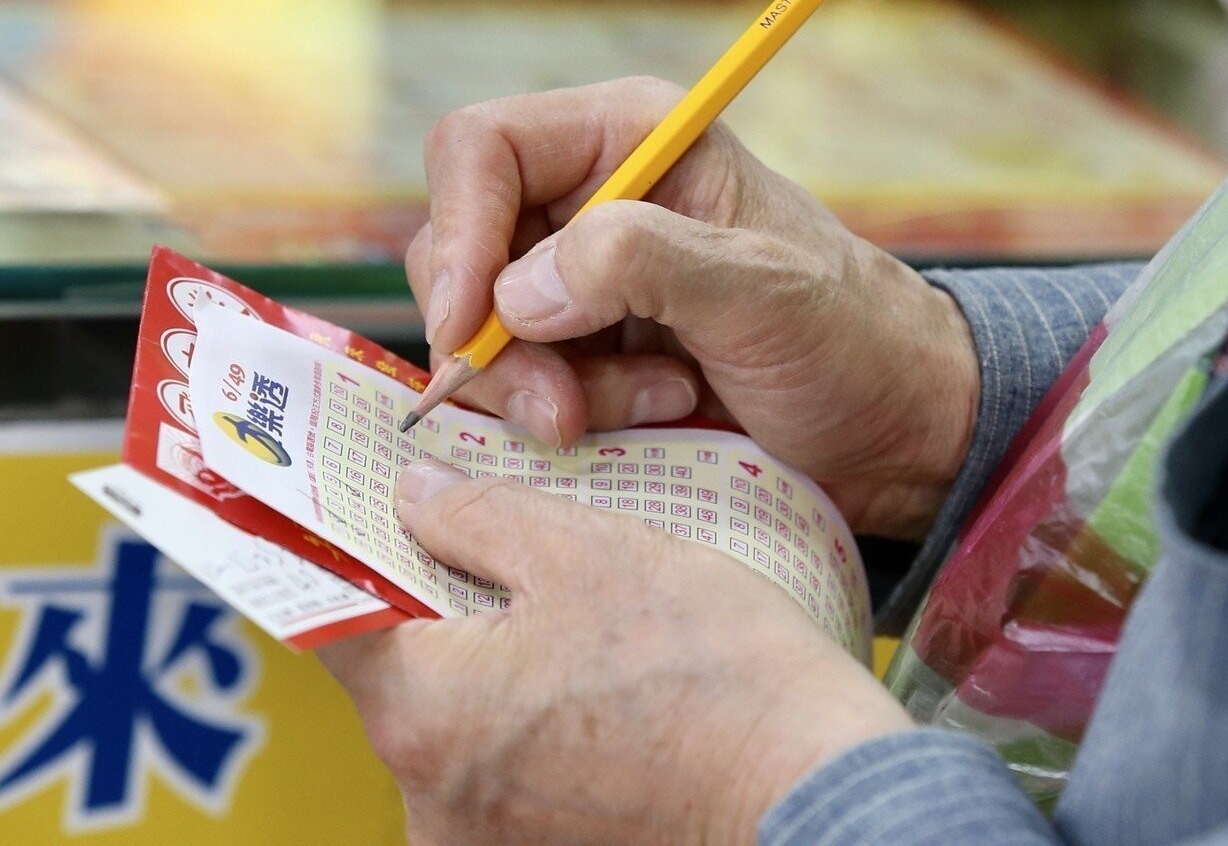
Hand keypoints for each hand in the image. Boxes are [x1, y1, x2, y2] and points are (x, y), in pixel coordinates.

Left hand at [318, 458, 913, 845]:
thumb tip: (413, 494)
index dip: (356, 553)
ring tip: (576, 630)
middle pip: (403, 676)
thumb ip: (478, 516)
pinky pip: (507, 774)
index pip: (335, 617)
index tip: (382, 520)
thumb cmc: (715, 678)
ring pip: (459, 726)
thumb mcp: (591, 554)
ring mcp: (486, 844)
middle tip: (508, 559)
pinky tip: (600, 692)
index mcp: (425, 713)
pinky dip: (535, 726)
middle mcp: (433, 800)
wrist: (815, 796)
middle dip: (446, 611)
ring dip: (498, 672)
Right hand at [410, 77, 978, 539]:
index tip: (469, 327)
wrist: (891, 427)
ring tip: (658, 401)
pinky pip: (525, 384)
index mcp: (629, 141)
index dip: (457, 233)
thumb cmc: (850, 340)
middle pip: (464, 251)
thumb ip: (642, 263)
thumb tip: (515, 294)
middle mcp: (592, 201)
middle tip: (563, 410)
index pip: (482, 150)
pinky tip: (663, 411)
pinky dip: (577, 414)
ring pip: (487, 332)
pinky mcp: (589, 352)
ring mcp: (584, 282)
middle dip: (502, 342)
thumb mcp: (761, 289)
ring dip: (552, 389)